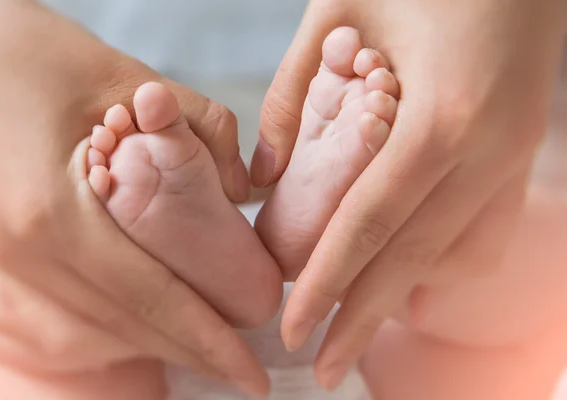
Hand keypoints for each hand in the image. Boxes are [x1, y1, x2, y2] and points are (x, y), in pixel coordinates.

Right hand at [0, 1, 265, 395]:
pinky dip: (120, 323)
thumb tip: (242, 188)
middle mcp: (26, 252)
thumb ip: (197, 127)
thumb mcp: (120, 77)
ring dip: (158, 342)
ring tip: (209, 350)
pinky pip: (70, 308)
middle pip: (128, 324)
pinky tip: (152, 323)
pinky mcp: (6, 248)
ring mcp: (8, 257)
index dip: (209, 342)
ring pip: (97, 326)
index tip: (252, 376)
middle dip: (193, 353)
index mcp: (55, 216)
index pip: (153, 298)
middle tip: (245, 375)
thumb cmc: (22, 54)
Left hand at [253, 0, 566, 388]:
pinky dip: (442, 261)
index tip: (295, 328)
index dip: (328, 282)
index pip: (369, 224)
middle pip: (413, 258)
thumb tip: (264, 176)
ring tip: (355, 326)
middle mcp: (487, 151)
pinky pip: (484, 230)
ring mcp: (512, 155)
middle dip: (363, 319)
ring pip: (454, 253)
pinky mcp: (519, 151)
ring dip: (403, 295)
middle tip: (325, 367)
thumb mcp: (340, 9)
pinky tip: (408, 273)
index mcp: (441, 118)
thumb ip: (293, 94)